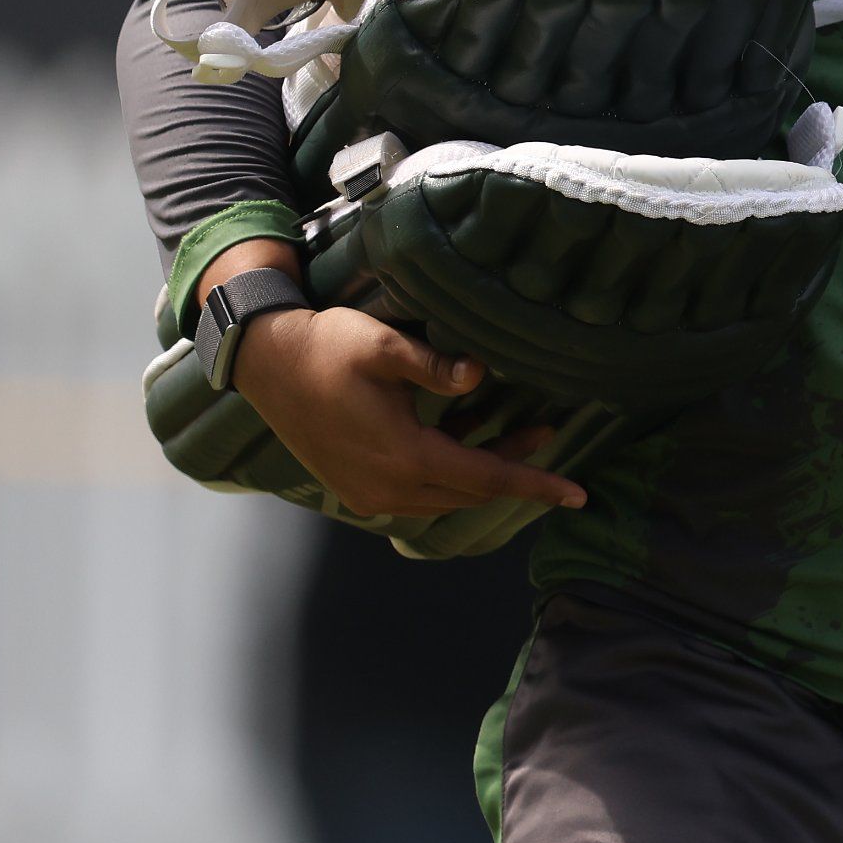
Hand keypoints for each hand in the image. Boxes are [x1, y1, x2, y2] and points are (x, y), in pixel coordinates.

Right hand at [234, 303, 584, 521]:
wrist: (263, 362)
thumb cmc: (325, 346)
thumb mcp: (383, 347)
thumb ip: (434, 365)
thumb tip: (480, 374)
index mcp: (404, 457)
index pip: (487, 478)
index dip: (536, 484)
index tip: (579, 496)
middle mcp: (388, 487)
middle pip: (470, 489)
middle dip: (516, 469)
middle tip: (550, 434)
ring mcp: (368, 493)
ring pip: (445, 493)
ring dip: (483, 469)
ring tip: (521, 432)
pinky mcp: (355, 486)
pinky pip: (418, 489)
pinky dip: (449, 469)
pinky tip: (466, 435)